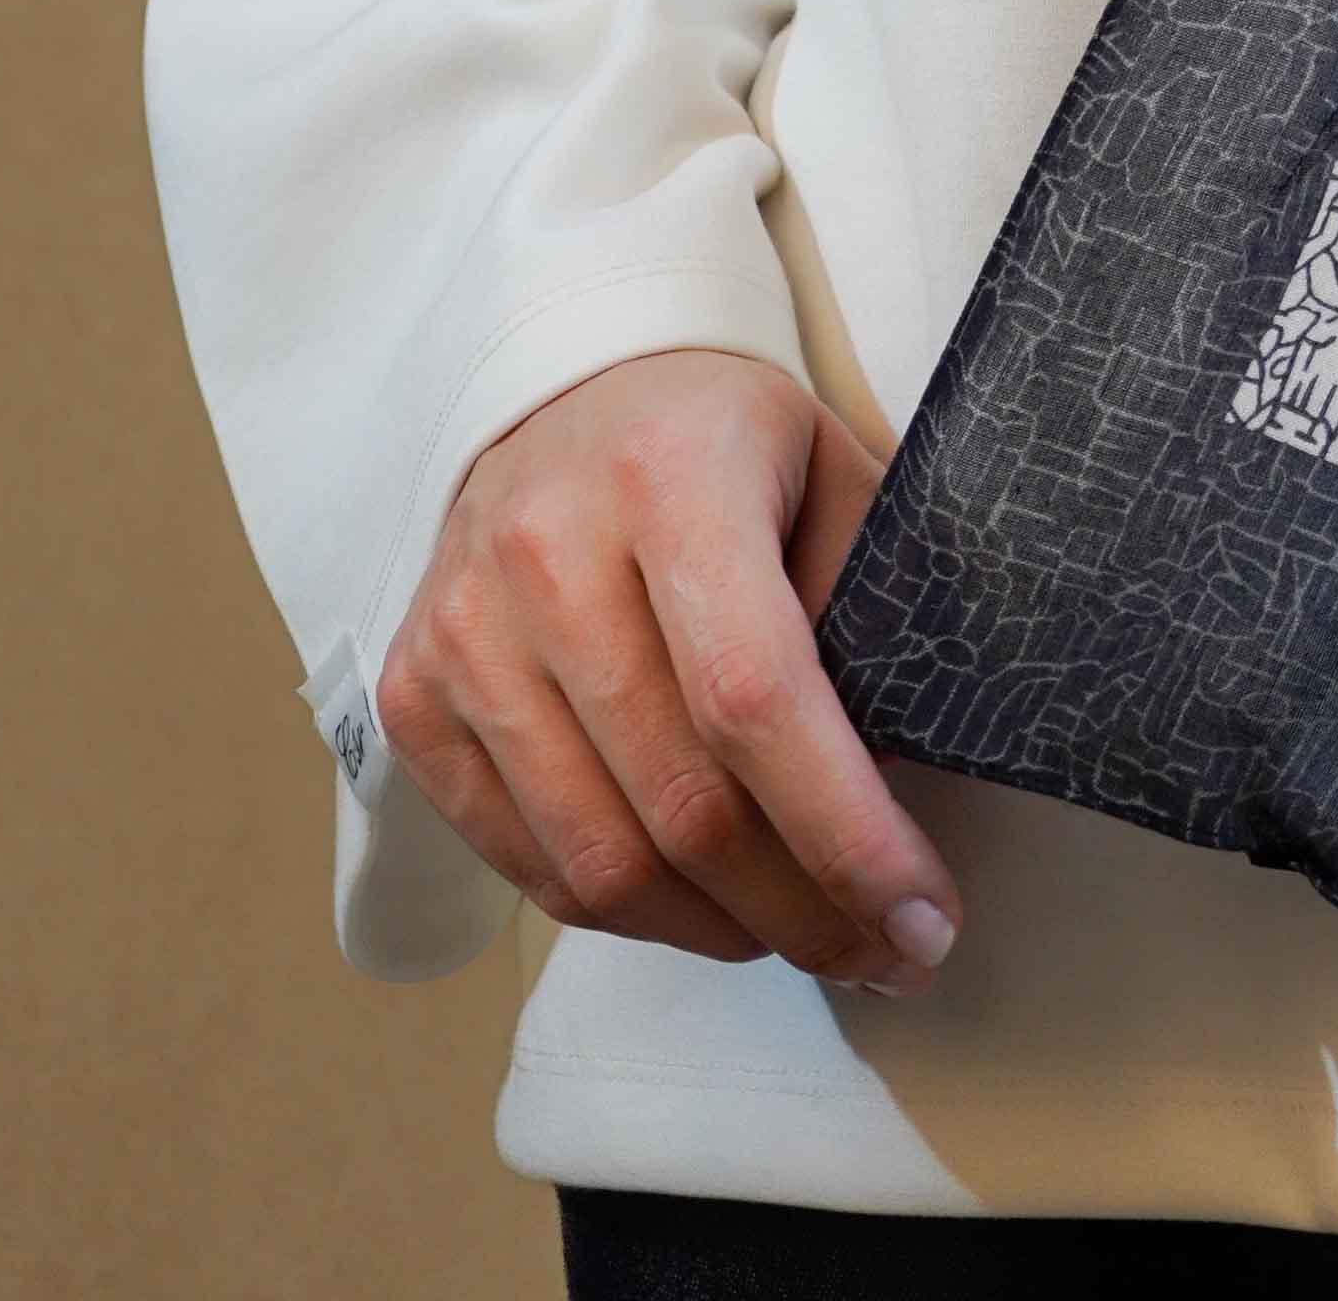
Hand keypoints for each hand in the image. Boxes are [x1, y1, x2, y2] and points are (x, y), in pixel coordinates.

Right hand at [376, 343, 960, 990]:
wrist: (568, 386)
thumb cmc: (722, 441)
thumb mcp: (828, 469)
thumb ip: (870, 606)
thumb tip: (902, 791)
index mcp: (668, 476)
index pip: (753, 698)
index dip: (844, 833)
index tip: (924, 919)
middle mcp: (547, 554)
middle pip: (682, 804)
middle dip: (805, 910)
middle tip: (888, 952)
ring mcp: (465, 633)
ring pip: (602, 862)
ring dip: (723, 932)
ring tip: (805, 933)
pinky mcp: (414, 698)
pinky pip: (530, 866)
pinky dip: (630, 912)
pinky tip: (704, 904)